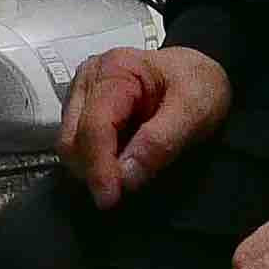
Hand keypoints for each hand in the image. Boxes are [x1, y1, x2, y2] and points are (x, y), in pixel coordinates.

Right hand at [58, 45, 230, 210]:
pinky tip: (120, 165)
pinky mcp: (81, 112)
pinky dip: (95, 163)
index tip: (110, 198)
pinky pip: (77, 147)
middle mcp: (89, 79)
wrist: (198, 76)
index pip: (94, 125)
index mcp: (115, 69)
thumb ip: (160, 141)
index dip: (99, 166)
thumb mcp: (194, 110)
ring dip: (93, 170)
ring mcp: (81, 95)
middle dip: (93, 172)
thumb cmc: (198, 85)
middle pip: (72, 139)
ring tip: (127, 176)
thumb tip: (125, 177)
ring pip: (70, 146)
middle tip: (123, 194)